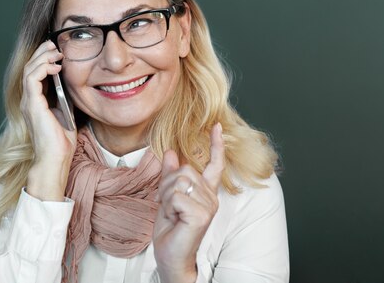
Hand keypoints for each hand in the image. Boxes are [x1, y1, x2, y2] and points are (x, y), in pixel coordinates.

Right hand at [20, 40, 77, 199]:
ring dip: (42, 57)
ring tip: (56, 51)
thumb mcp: (66, 113)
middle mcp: (29, 100)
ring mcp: (29, 102)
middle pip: (29, 67)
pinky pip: (32, 78)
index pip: (35, 73)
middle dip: (41, 52)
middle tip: (54, 43)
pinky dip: (42, 68)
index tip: (57, 50)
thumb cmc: (62, 141)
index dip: (44, 58)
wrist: (56, 159)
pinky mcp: (33, 105)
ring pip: (29, 69)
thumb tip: (72, 83)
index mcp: (36, 101)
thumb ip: (64, 98)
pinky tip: (56, 66)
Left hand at [153, 123, 225, 282]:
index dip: (216, 144)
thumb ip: (170, 175)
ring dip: (166, 195)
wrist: (170, 256)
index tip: (217, 126)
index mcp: (206, 191)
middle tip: (166, 203)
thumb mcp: (167, 197)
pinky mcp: (202, 214)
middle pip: (184, 170)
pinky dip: (168, 206)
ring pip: (179, 181)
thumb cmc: (171, 229)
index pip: (215, 164)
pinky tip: (175, 219)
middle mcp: (211, 197)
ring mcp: (209, 206)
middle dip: (166, 184)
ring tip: (170, 212)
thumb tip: (171, 152)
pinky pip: (176, 195)